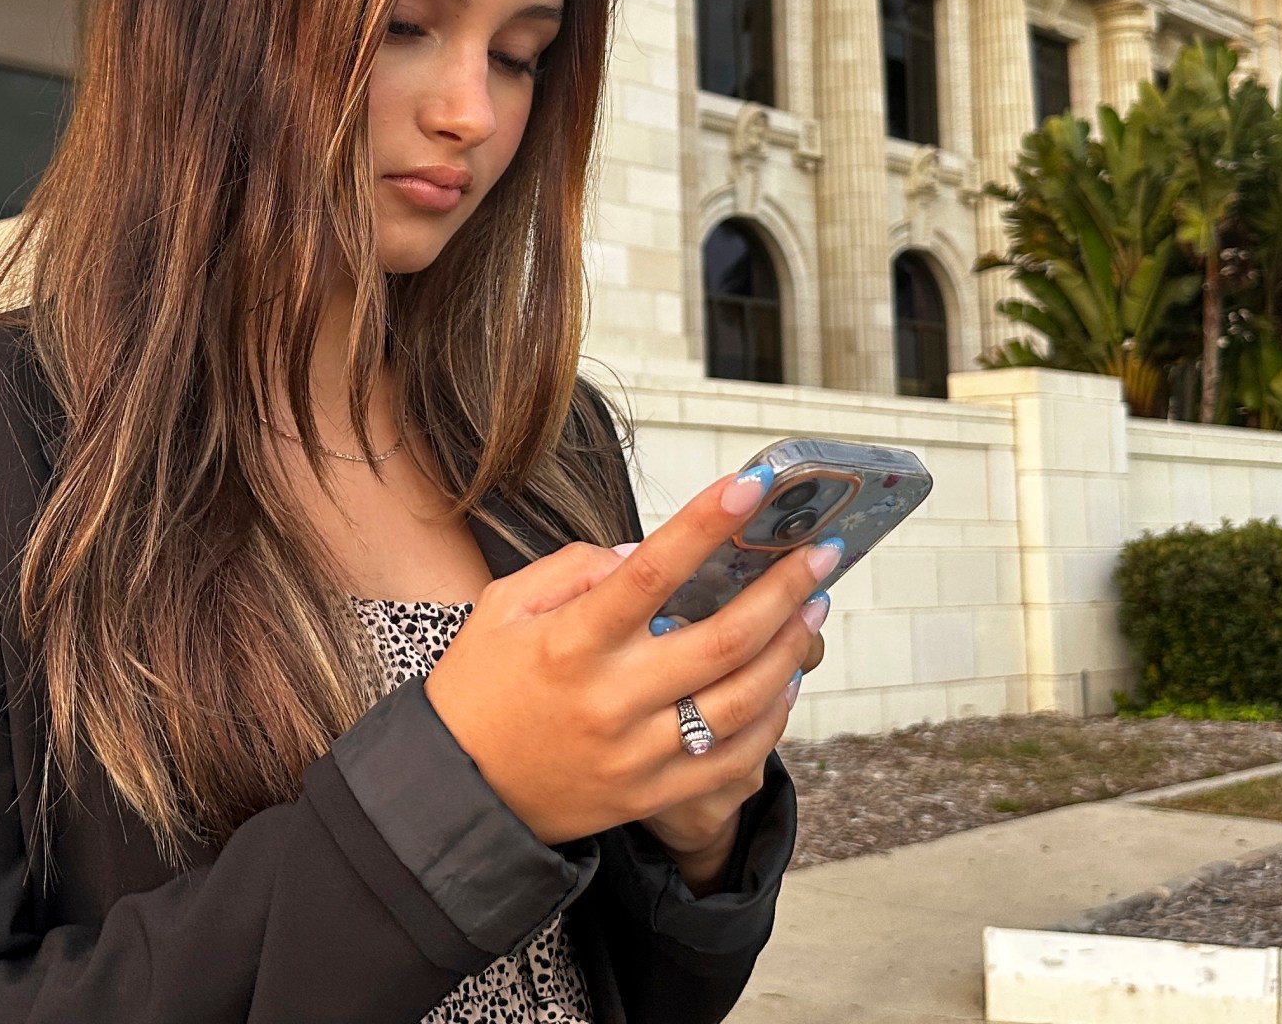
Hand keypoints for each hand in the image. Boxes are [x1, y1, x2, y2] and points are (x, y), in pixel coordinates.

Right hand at [422, 468, 837, 846]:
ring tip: (812, 608)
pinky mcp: (650, 795)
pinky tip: (785, 682)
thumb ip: (571, 570)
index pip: (652, 571)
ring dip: (789, 650)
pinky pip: (732, 759)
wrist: (460, 793)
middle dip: (783, 590)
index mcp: (571, 643)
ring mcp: (636, 753)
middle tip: (821, 555)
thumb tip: (645, 553)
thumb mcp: (502, 608)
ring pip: (741, 701)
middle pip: (722, 640)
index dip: (706, 524)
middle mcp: (610, 698)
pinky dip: (771, 719)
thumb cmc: (478, 688)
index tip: (753, 486)